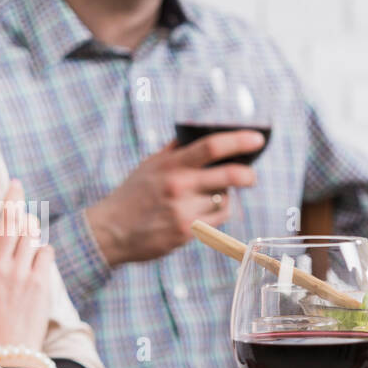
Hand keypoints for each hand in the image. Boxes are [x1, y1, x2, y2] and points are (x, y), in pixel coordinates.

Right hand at [0, 161, 55, 350]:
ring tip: (25, 223)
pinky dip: (41, 250)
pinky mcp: (39, 283)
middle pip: (8, 218)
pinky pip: (44, 251)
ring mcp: (19, 274)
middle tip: (15, 183)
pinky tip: (35, 258)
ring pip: (28, 232)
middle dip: (13, 196)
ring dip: (28, 224)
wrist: (5, 351)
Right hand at [85, 131, 263, 266]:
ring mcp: (184, 211)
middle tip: (251, 176)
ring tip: (209, 197)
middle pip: (230, 176)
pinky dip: (217, 214)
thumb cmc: (131, 195)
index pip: (212, 146)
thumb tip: (200, 135)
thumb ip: (175, 151)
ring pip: (225, 200)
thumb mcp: (149, 166)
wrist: (110, 230)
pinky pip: (217, 220)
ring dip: (224, 197)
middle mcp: (179, 186)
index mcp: (171, 165)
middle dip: (248, 175)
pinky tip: (203, 212)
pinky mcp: (187, 232)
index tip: (257, 139)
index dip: (239, 140)